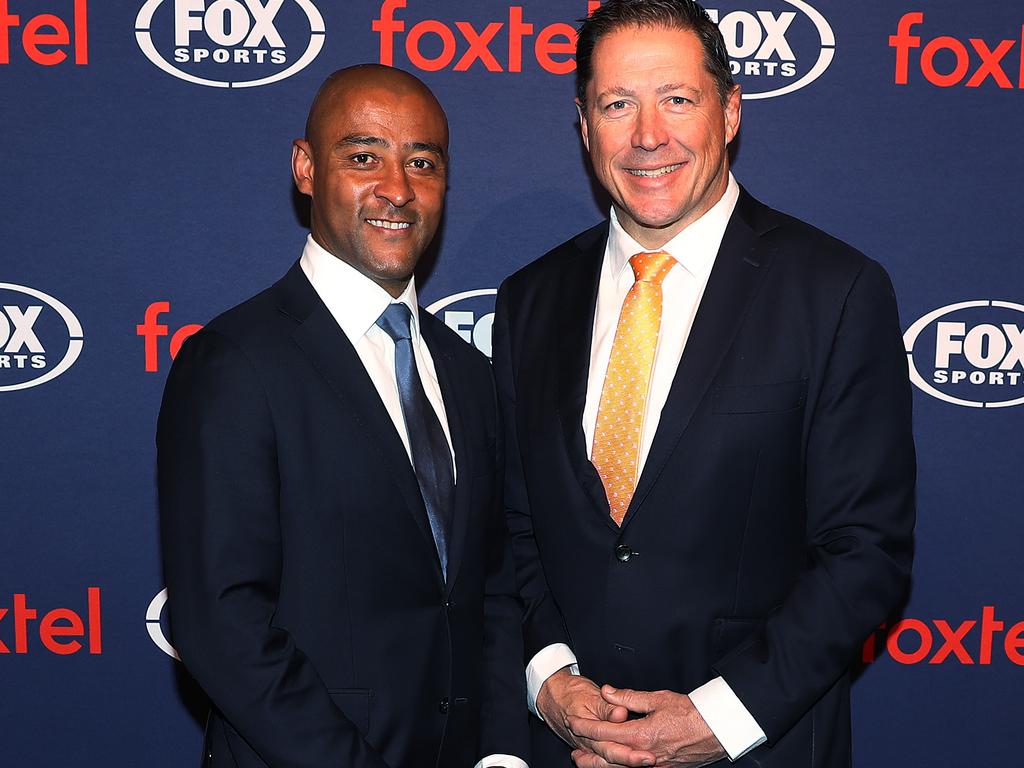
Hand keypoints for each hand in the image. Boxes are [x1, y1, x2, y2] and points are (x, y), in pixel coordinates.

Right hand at [536, 669, 639, 755]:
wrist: (550, 695)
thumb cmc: (570, 692)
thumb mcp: (589, 694)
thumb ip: (606, 707)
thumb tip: (621, 714)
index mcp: (588, 732)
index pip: (612, 748)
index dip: (631, 754)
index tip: (648, 756)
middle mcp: (587, 744)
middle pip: (611, 760)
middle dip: (631, 763)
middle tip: (650, 761)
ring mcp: (586, 748)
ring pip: (606, 763)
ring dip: (623, 765)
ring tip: (642, 763)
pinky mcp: (587, 747)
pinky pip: (601, 761)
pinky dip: (613, 763)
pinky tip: (626, 763)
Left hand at [567, 686, 725, 767]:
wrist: (718, 730)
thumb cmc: (691, 713)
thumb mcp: (658, 698)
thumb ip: (629, 697)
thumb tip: (607, 691)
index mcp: (642, 735)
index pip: (605, 732)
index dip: (586, 727)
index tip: (573, 721)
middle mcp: (645, 754)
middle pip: (608, 758)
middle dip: (589, 755)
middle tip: (573, 752)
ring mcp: (655, 765)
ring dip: (601, 765)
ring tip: (586, 762)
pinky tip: (615, 765)